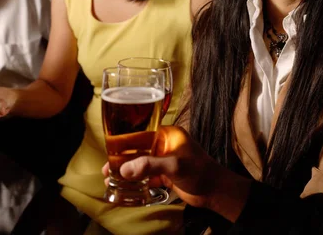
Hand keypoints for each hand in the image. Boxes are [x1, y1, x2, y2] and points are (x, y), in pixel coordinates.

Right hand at [102, 125, 250, 220]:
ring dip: (126, 170)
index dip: (124, 139)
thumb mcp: (174, 165)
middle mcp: (164, 145)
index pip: (141, 132)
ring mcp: (164, 160)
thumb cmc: (200, 171)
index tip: (109, 148)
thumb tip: (124, 170)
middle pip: (137, 149)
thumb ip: (149, 166)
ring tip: (110, 178)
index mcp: (167, 134)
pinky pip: (146, 176)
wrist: (216, 191)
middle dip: (121, 158)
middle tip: (106, 168)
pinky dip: (135, 180)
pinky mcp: (165, 175)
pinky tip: (124, 186)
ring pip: (140, 163)